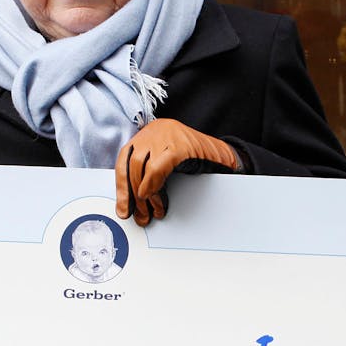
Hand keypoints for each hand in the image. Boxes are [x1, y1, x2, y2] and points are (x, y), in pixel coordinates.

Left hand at [115, 119, 240, 224]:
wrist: (224, 159)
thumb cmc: (196, 163)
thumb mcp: (166, 167)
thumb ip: (147, 176)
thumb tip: (130, 201)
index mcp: (149, 134)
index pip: (124, 159)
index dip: (121, 185)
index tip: (123, 207)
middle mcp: (155, 130)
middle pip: (131, 164)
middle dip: (131, 194)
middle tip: (138, 215)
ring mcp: (167, 135)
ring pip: (141, 166)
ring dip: (143, 195)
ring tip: (149, 212)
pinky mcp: (180, 145)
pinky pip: (157, 167)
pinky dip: (151, 184)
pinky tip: (151, 197)